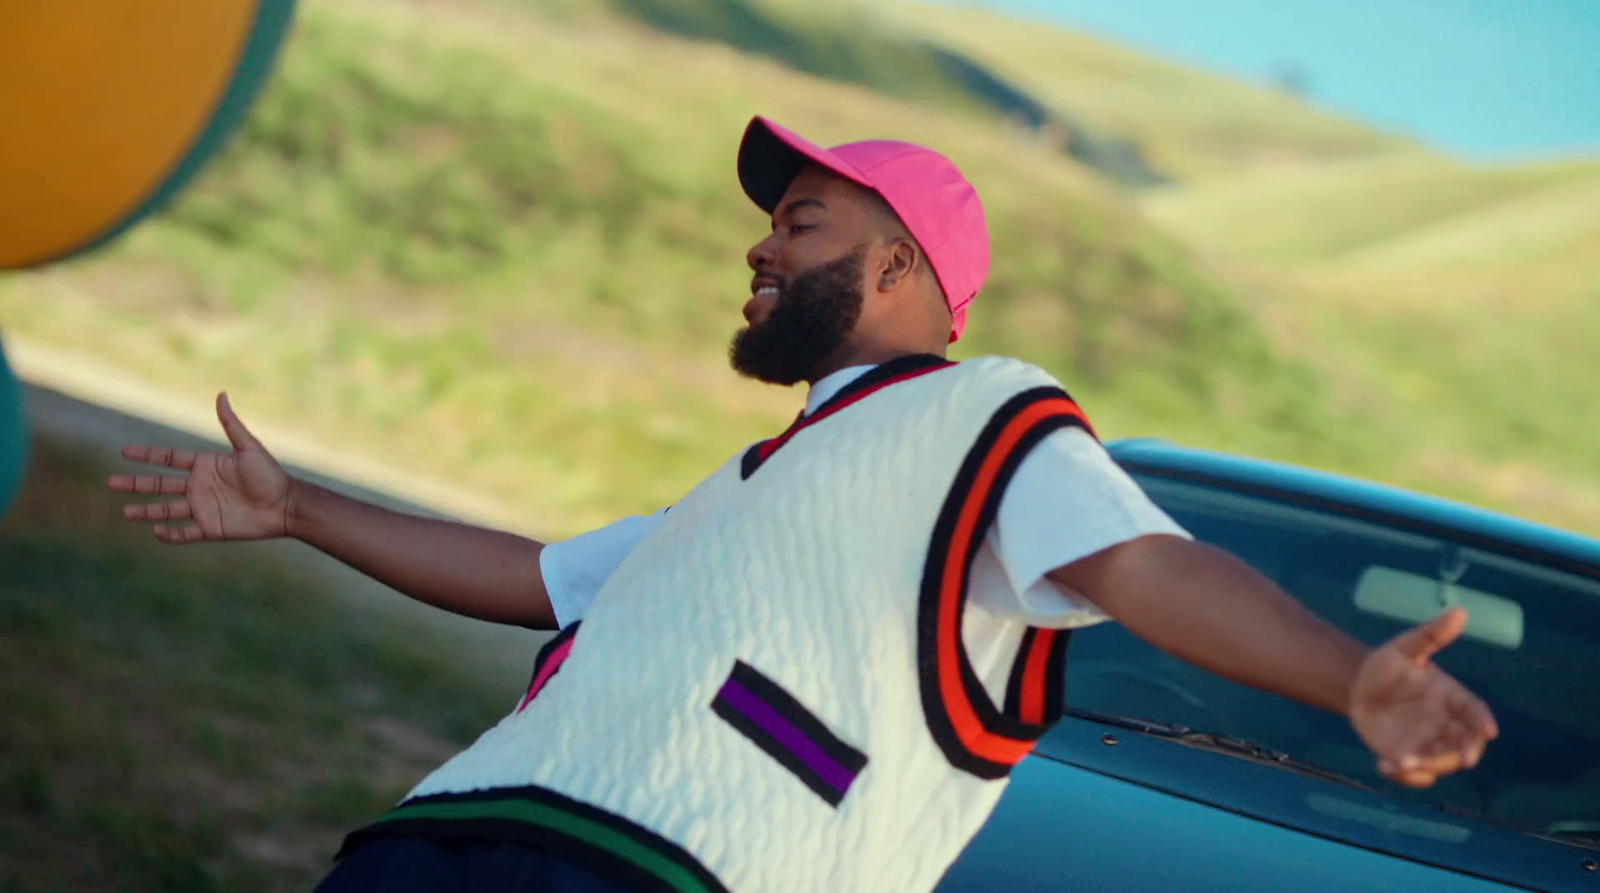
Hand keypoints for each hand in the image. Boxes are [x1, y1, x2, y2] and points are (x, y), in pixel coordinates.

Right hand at [108, 393, 292, 542]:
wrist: (286, 505)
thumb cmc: (270, 475)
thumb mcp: (248, 447)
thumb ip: (231, 424)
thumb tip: (221, 394)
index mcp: (206, 465)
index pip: (169, 459)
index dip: (147, 456)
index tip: (124, 453)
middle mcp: (200, 486)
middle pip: (160, 484)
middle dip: (136, 484)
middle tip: (110, 483)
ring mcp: (203, 508)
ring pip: (167, 510)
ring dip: (146, 510)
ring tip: (124, 511)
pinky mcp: (210, 528)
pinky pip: (185, 532)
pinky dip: (170, 534)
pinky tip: (155, 531)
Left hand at [1348, 607, 1499, 787]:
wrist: (1357, 687)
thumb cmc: (1387, 665)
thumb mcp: (1405, 647)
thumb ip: (1432, 635)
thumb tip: (1460, 611)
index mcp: (1451, 697)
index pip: (1474, 711)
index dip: (1482, 721)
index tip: (1489, 731)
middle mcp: (1445, 724)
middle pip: (1463, 744)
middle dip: (1461, 753)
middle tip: (1459, 759)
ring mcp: (1429, 743)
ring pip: (1439, 763)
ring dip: (1426, 767)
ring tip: (1399, 762)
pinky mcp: (1409, 756)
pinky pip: (1415, 773)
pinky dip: (1405, 775)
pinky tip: (1384, 765)